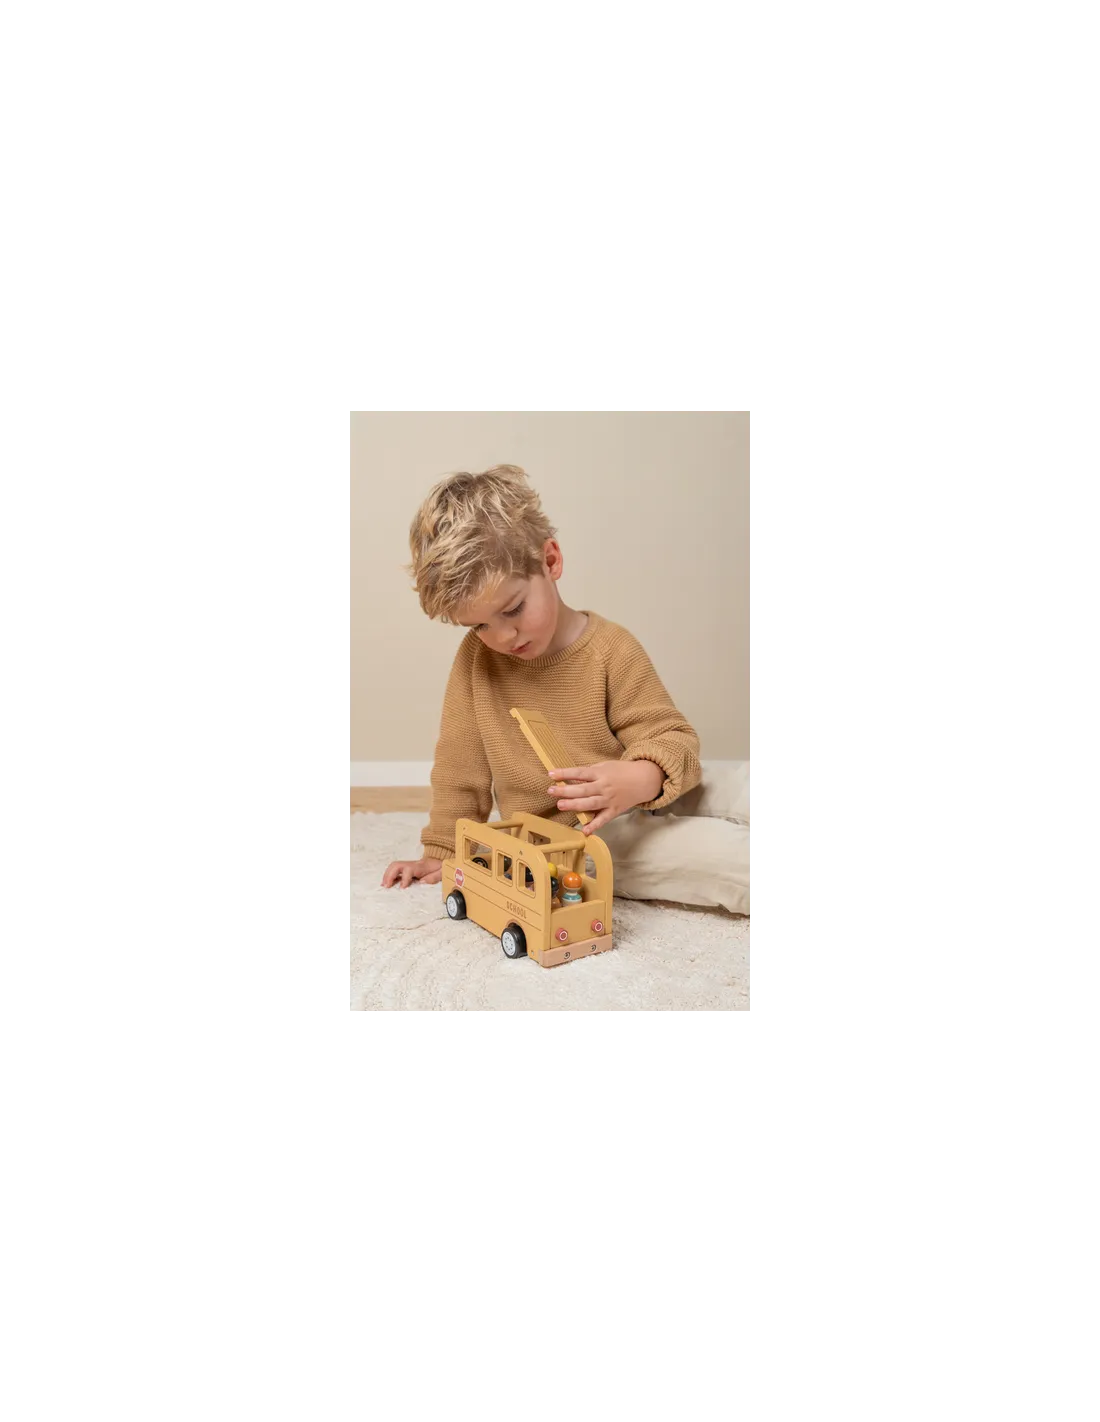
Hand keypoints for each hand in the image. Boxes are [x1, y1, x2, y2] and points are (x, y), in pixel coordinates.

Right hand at [381, 856, 442, 888]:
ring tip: (384, 886)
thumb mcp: (442, 872)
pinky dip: (389, 875)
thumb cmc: (442, 868)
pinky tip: (386, 883)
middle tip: (386, 886)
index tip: (402, 888)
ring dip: (387, 875)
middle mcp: (413, 864)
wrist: (442, 862)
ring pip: (394, 866)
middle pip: (397, 865)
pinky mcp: (407, 868)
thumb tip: (422, 882)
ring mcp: (409, 865)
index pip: (409, 869)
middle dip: (390, 875)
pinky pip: (395, 869)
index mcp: (421, 866)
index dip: (404, 878)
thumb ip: (434, 877)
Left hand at [547, 761, 664, 834]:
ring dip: (575, 805)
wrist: (644, 780)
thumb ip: (589, 772)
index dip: (565, 773)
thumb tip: (571, 777)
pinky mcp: (614, 810)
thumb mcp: (605, 766)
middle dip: (566, 791)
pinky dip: (595, 826)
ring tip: (561, 805)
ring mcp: (609, 800)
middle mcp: (604, 787)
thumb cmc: (621, 771)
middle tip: (551, 791)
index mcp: (600, 773)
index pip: (580, 772)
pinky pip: (603, 819)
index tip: (551, 774)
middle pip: (583, 789)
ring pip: (591, 803)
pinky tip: (585, 831)